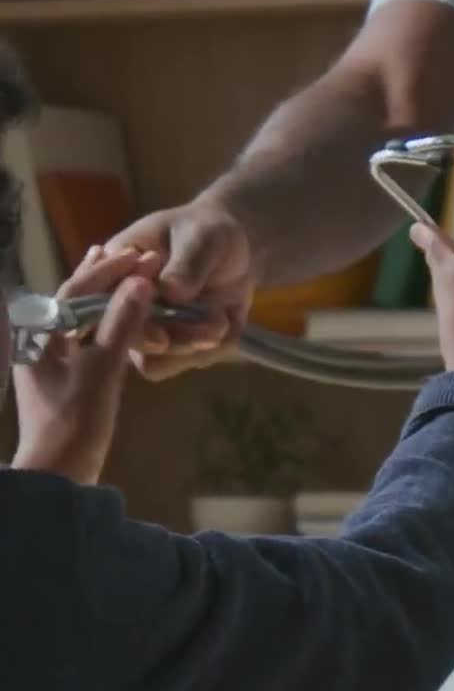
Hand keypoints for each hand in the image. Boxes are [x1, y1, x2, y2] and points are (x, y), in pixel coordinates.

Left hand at [11, 247, 161, 483]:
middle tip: (137, 254)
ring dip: (104, 292)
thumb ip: (121, 324)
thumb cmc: (76, 421)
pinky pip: (84, 334)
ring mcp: (48, 358)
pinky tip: (120, 314)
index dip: (110, 270)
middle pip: (73, 297)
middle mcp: (37, 340)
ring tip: (123, 267)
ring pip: (78, 314)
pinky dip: (104, 318)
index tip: (142, 255)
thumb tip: (140, 283)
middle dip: (105, 275)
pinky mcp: (61, 375)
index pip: (76, 289)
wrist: (57, 473)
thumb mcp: (103, 370)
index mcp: (39, 334)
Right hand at [104, 201, 253, 379]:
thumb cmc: (205, 232)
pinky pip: (189, 363)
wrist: (235, 246)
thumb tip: (171, 291)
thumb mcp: (200, 237)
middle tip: (214, 328)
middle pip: (129, 344)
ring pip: (157, 363)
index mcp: (112, 274)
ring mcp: (148, 331)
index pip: (101, 308)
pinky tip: (228, 324)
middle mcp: (122, 309)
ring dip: (194, 349)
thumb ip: (186, 263)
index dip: (127, 324)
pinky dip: (213, 350)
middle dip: (174, 341)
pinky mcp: (176, 347)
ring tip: (223, 323)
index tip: (162, 333)